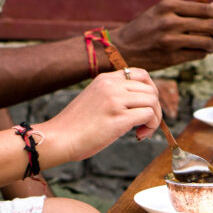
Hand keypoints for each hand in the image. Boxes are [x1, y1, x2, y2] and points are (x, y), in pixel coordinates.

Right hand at [42, 69, 162, 161]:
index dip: (150, 90)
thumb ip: (113, 94)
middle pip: (151, 89)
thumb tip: (141, 101)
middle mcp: (111, 85)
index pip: (141, 74)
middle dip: (155, 108)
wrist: (58, 138)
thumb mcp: (94, 99)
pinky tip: (139, 135)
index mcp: (105, 79)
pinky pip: (149, 115)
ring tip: (142, 130)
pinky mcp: (118, 117)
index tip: (146, 106)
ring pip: (152, 101)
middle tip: (145, 123)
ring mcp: (114, 100)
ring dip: (154, 119)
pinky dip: (150, 126)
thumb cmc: (75, 125)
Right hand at [110, 0, 212, 70]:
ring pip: (207, 42)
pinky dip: (204, 53)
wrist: (120, 48)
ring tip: (211, 45)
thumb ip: (188, 9)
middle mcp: (170, 21)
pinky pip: (199, 54)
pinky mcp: (171, 57)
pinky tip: (200, 51)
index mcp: (168, 5)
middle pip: (211, 25)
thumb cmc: (145, 28)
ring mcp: (170, 40)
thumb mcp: (161, 11)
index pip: (206, 9)